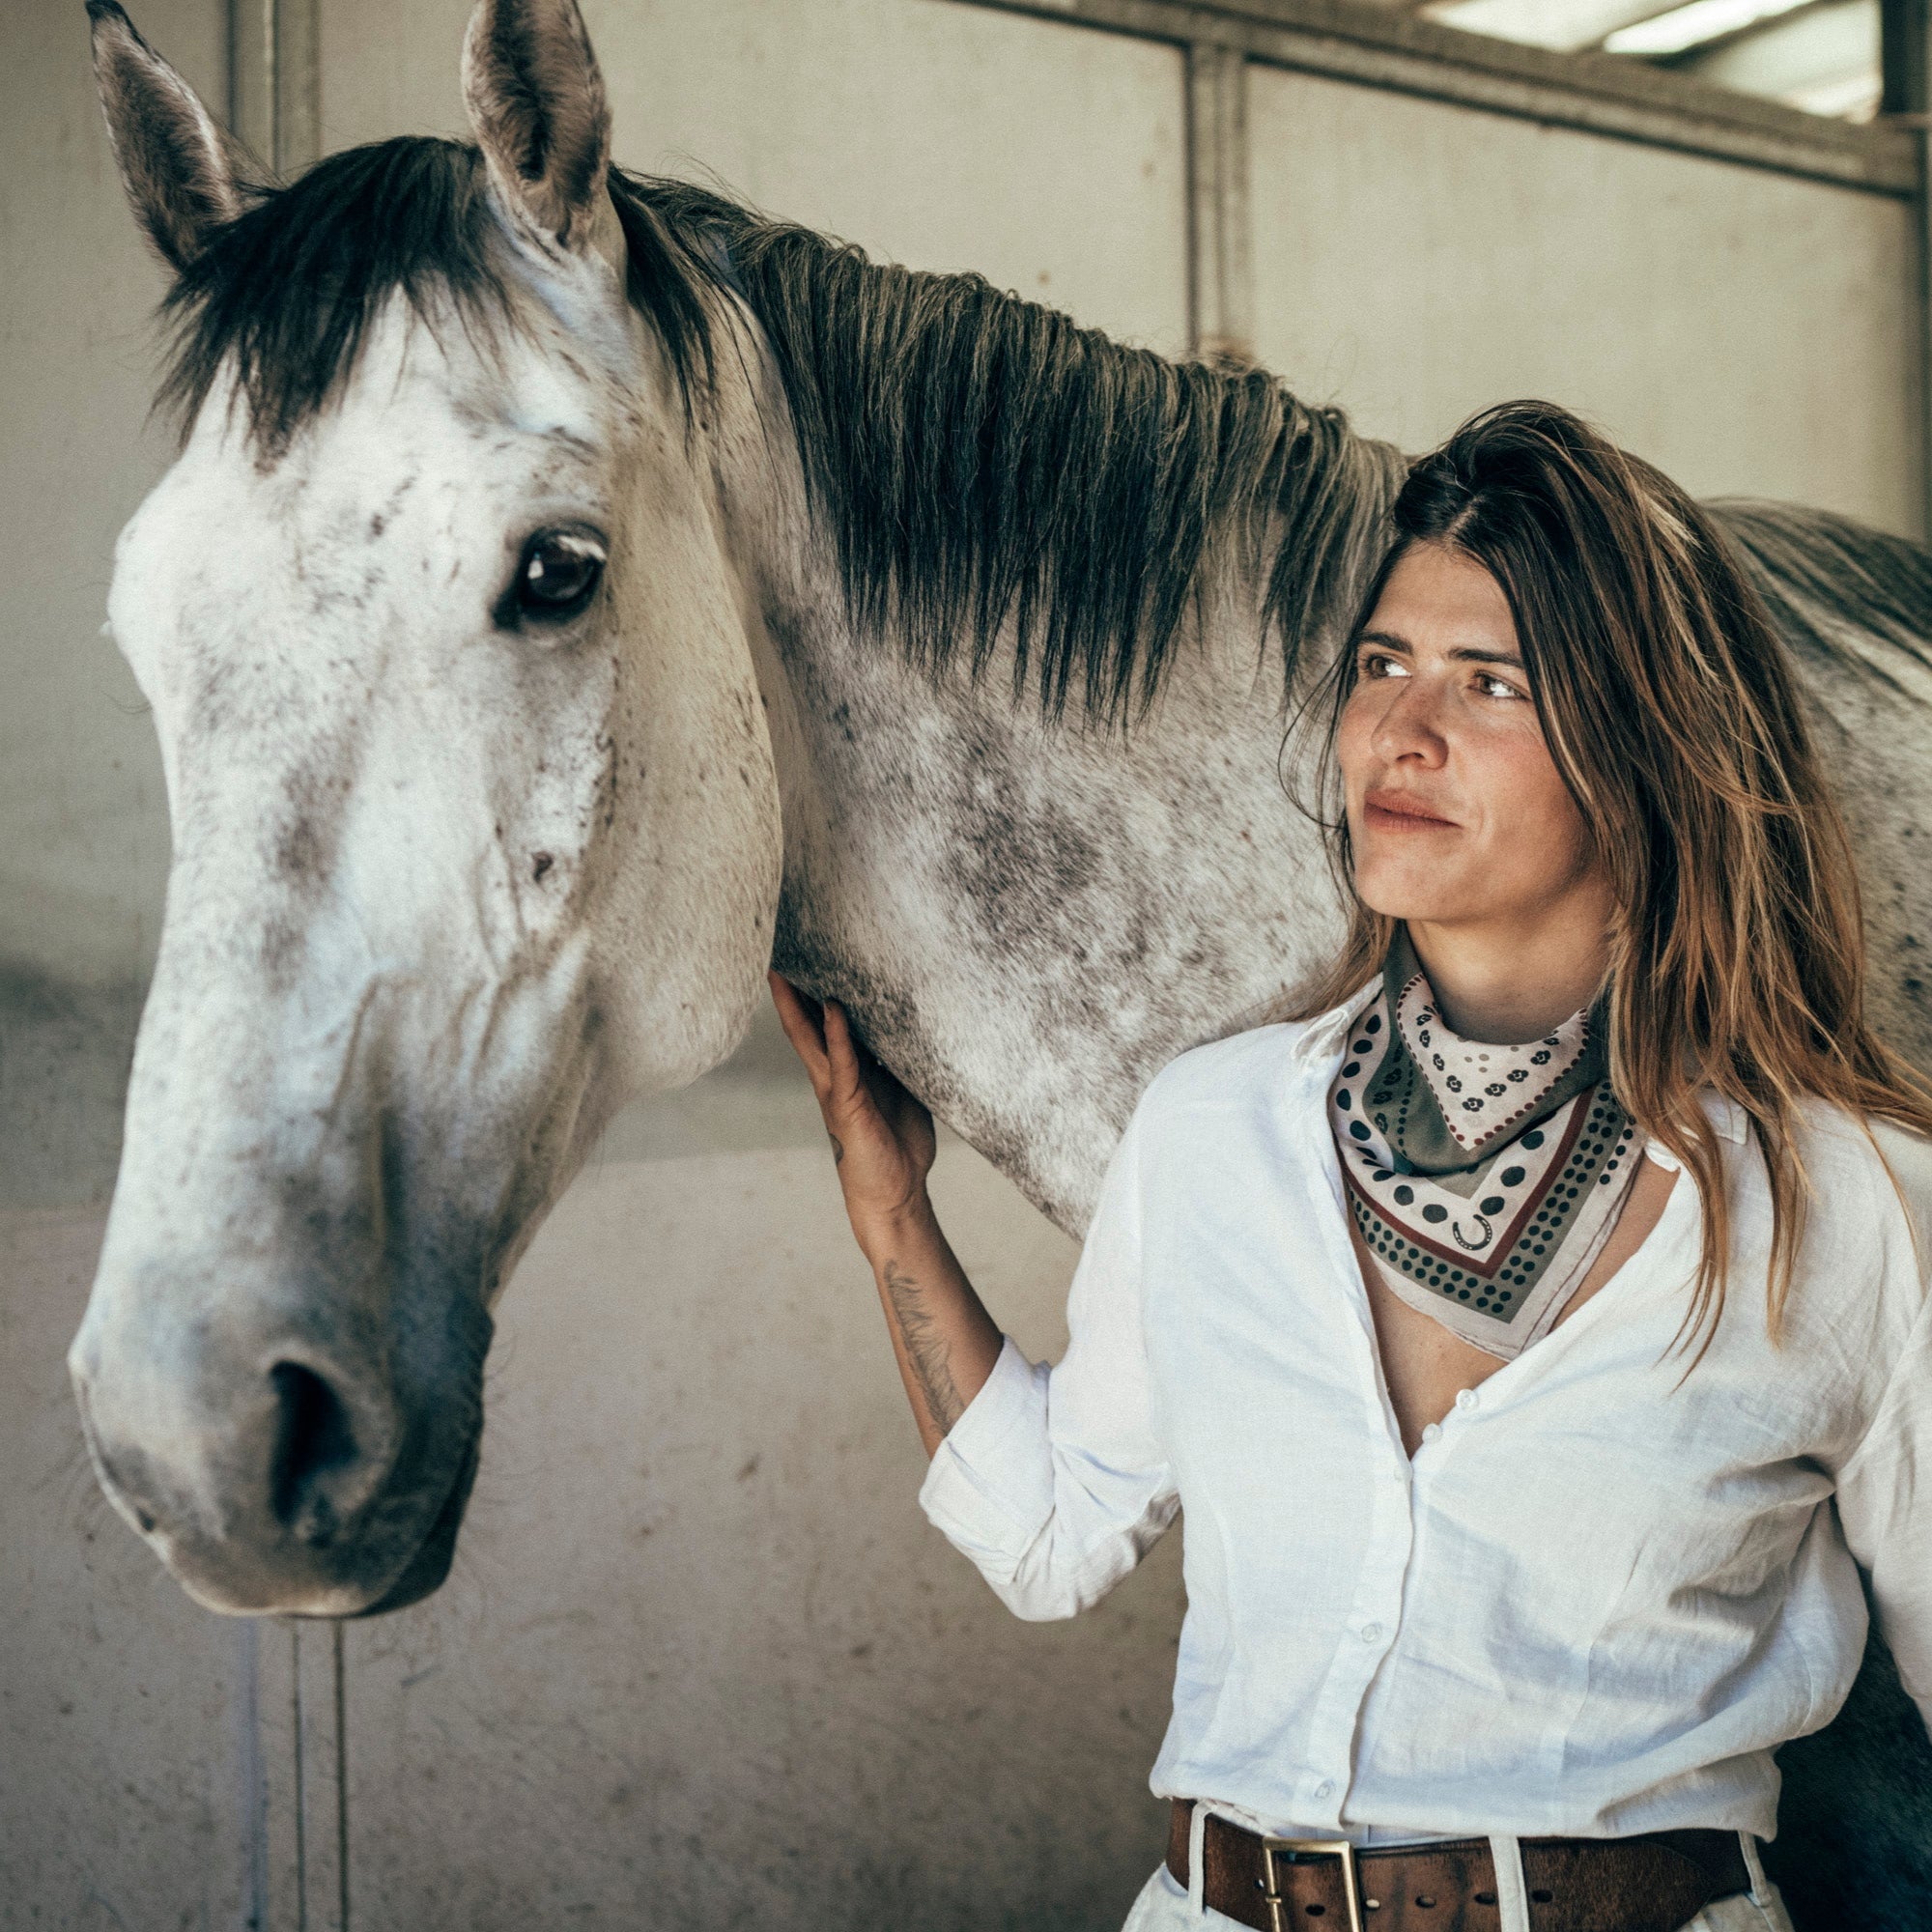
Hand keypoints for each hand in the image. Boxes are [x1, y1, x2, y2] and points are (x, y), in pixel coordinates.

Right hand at [769, 970, 936, 1244]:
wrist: (897, 1193)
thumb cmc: (899, 1144)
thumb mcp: (904, 1091)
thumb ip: (901, 1060)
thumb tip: (916, 1026)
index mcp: (847, 1072)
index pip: (825, 1025)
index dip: (814, 994)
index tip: (807, 960)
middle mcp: (834, 1077)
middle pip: (806, 1026)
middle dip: (792, 992)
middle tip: (781, 954)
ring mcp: (837, 1090)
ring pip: (811, 1039)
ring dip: (798, 1006)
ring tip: (783, 973)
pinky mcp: (848, 1105)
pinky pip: (844, 1062)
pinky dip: (839, 1034)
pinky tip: (835, 1008)